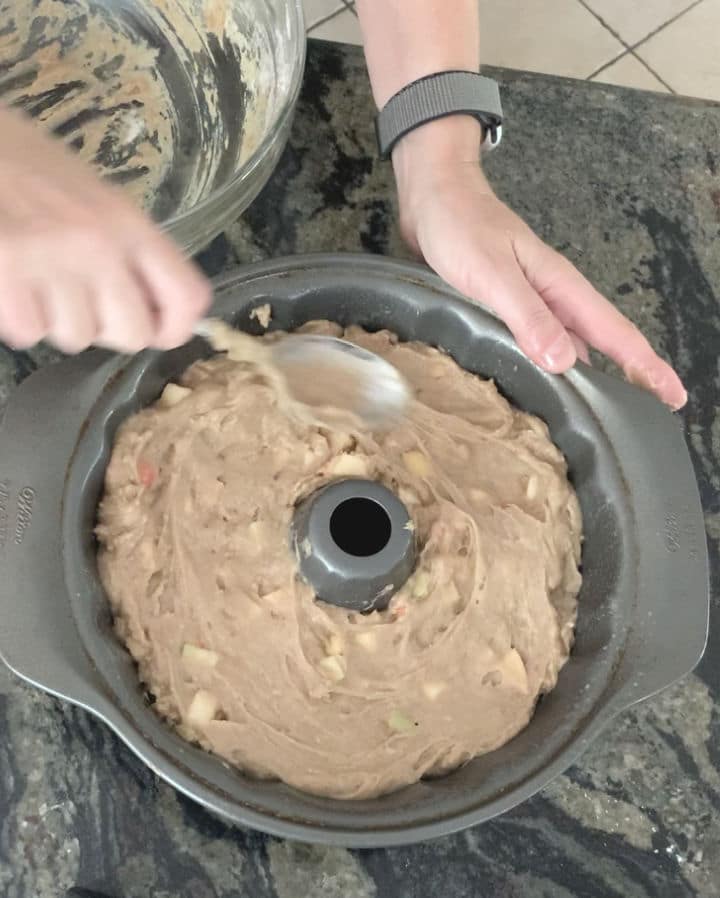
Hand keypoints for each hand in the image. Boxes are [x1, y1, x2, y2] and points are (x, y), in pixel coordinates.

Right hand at [0, 107, 209, 353]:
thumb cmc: (27, 167)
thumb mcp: (95, 198)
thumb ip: (130, 251)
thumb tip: (155, 311)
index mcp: (130, 223)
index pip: (188, 297)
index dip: (176, 327)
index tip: (158, 330)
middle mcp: (100, 245)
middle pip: (134, 334)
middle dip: (107, 329)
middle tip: (82, 301)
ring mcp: (53, 261)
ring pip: (77, 338)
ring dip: (56, 320)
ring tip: (38, 280)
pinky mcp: (8, 273)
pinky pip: (30, 333)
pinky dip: (18, 319)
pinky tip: (12, 285)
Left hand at [392, 118, 686, 409]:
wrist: (433, 198)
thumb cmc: (461, 228)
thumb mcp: (493, 274)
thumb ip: (527, 315)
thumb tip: (563, 362)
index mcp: (560, 287)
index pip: (615, 332)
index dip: (647, 366)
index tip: (674, 396)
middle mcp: (552, 298)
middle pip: (599, 345)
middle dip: (626, 380)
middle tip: (642, 419)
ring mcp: (529, 304)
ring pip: (567, 347)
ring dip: (584, 380)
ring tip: (596, 418)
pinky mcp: (504, 308)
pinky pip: (535, 344)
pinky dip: (546, 369)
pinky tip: (540, 390)